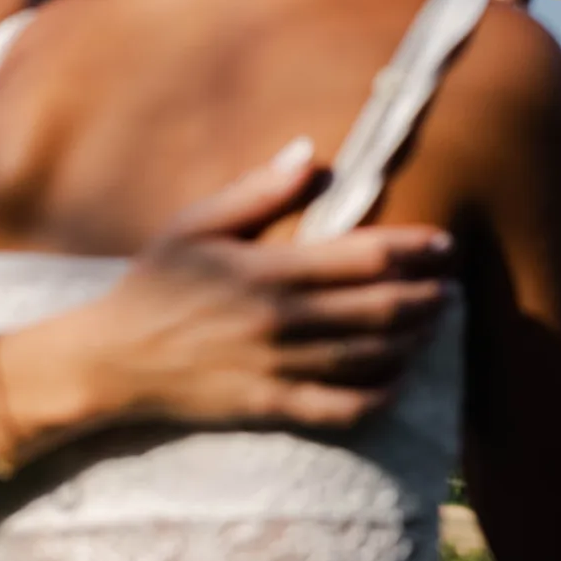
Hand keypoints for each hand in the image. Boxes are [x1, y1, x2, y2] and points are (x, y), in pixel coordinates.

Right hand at [58, 138, 454, 428]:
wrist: (107, 360)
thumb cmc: (153, 284)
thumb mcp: (196, 226)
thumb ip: (258, 191)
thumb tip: (310, 153)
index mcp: (271, 269)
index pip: (365, 256)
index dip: (415, 249)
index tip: (445, 245)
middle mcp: (283, 318)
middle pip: (383, 308)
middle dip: (429, 297)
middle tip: (453, 289)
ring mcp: (279, 365)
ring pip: (372, 356)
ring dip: (416, 340)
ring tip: (435, 326)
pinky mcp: (271, 405)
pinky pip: (342, 408)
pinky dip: (380, 396)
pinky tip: (400, 382)